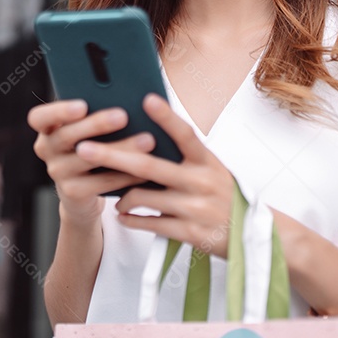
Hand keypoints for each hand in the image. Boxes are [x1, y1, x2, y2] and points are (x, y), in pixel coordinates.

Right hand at [28, 99, 156, 226]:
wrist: (83, 193)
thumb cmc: (91, 145)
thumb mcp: (86, 129)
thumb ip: (95, 111)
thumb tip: (128, 92)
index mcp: (48, 128)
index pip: (38, 117)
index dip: (58, 111)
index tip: (82, 105)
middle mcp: (47, 149)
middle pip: (66, 136)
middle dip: (95, 124)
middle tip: (123, 115)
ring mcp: (58, 172)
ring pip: (88, 159)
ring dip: (119, 149)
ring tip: (148, 140)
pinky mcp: (72, 193)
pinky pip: (101, 182)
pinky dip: (125, 174)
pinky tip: (146, 167)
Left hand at [74, 94, 235, 258]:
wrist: (253, 237)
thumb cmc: (226, 197)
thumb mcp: (214, 171)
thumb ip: (186, 158)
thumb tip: (148, 137)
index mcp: (208, 162)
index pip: (185, 134)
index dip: (166, 117)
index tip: (147, 99)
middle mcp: (201, 182)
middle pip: (148, 166)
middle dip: (112, 155)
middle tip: (84, 148)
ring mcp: (194, 208)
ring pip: (143, 197)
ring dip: (123, 197)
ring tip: (118, 198)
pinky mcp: (188, 233)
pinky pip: (149, 224)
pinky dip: (131, 220)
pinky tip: (124, 217)